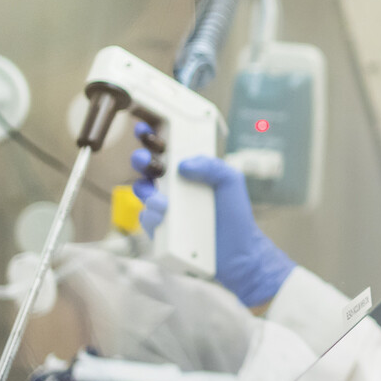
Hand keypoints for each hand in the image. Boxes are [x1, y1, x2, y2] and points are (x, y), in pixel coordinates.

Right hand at [132, 125, 294, 308]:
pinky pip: (147, 219)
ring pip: (142, 192)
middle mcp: (174, 187)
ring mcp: (166, 209)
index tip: (145, 127)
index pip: (167, 149)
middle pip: (147, 167)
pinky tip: (165, 216)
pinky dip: (152, 215)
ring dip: (145, 188)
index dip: (152, 136)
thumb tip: (184, 163)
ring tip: (163, 198)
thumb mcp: (231, 181)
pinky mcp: (161, 231)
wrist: (238, 253)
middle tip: (146, 160)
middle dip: (141, 159)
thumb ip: (213, 165)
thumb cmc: (235, 216)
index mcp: (190, 171)